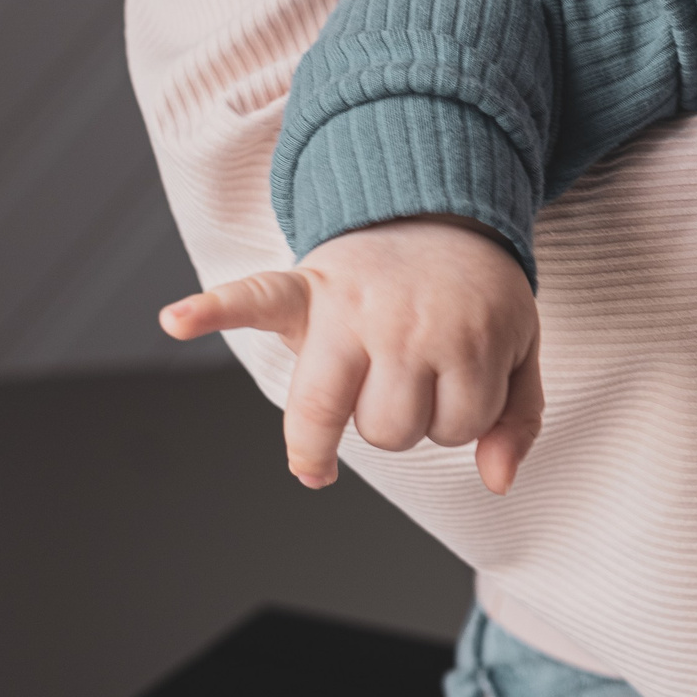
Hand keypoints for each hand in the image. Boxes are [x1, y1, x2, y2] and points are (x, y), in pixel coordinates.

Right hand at [159, 215, 542, 494]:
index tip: (465, 380)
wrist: (441, 214)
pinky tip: (178, 320)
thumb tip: (497, 482)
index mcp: (466, 334)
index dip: (464, 415)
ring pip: (327, 415)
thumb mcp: (519, 349)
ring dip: (343, 424)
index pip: (455, 427)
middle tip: (415, 373)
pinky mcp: (304, 289)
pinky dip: (209, 310)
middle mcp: (402, 323)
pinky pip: (248, 298)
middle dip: (407, 419)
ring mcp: (348, 306)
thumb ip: (516, 418)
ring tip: (365, 383)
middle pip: (388, 431)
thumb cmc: (473, 297)